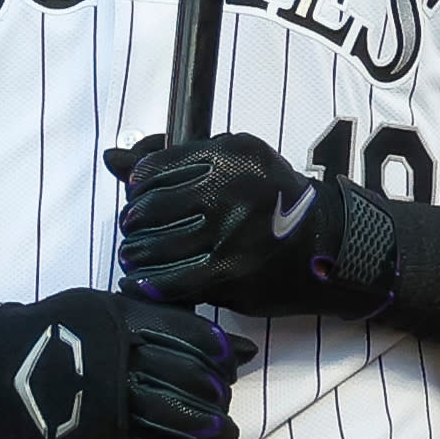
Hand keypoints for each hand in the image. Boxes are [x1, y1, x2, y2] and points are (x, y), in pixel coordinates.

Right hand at [0, 289, 252, 438]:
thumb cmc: (58, 336)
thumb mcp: (104, 310)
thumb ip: (163, 320)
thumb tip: (238, 346)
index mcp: (120, 320)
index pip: (189, 335)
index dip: (219, 352)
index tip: (232, 363)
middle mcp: (117, 360)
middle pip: (190, 378)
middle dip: (218, 394)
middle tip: (228, 403)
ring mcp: (108, 402)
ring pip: (177, 417)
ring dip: (209, 429)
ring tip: (223, 434)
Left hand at [108, 133, 395, 318]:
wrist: (328, 244)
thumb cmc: (274, 199)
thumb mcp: (235, 160)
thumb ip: (174, 158)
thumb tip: (111, 158)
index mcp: (230, 156)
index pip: (156, 170)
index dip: (137, 186)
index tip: (138, 196)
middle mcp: (229, 192)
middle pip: (149, 209)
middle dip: (133, 222)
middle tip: (133, 229)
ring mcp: (229, 236)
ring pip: (154, 247)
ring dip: (136, 253)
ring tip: (137, 253)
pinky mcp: (230, 275)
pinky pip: (171, 282)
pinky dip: (148, 283)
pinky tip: (141, 280)